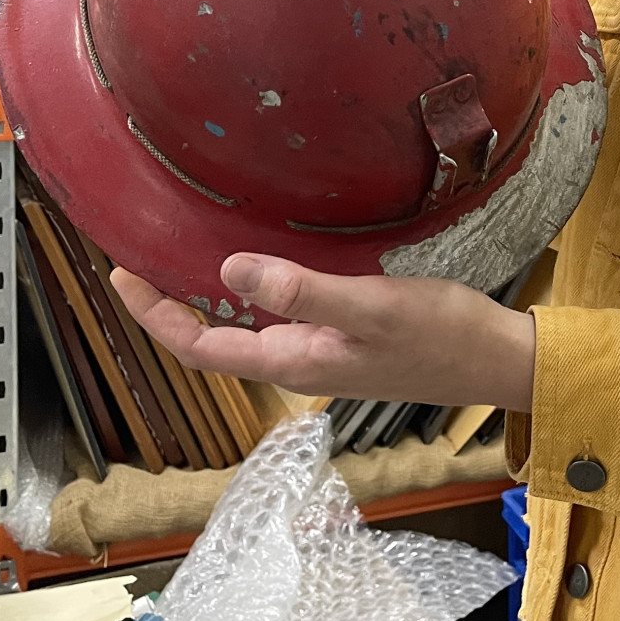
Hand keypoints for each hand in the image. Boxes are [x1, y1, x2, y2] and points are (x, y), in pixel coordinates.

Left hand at [113, 254, 535, 410]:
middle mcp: (300, 362)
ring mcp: (323, 353)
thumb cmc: (440, 334)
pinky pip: (281, 318)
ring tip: (186, 258)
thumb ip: (301, 290)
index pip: (201, 346)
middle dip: (172, 307)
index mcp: (295, 359)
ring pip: (247, 330)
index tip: (122, 276)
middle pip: (215, 341)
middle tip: (140, 261)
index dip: (156, 315)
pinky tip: (265, 264)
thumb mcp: (369, 305)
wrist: (497, 359)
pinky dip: (256, 294)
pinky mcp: (346, 339)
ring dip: (210, 301)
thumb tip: (228, 271)